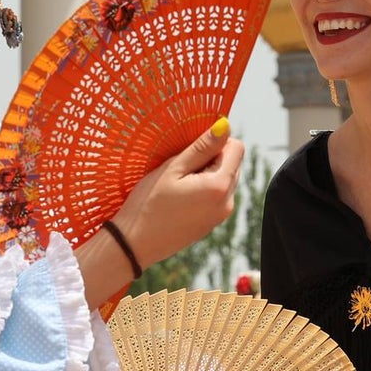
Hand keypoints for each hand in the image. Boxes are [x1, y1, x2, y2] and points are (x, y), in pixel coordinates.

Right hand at [110, 117, 243, 267]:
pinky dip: (204, 189)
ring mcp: (221, 215)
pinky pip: (217, 195)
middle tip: (182, 168)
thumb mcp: (173, 169)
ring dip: (208, 174)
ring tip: (179, 184)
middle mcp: (228, 202)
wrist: (134, 245)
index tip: (192, 151)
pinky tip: (180, 197)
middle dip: (212, 159)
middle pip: (233, 163)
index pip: (237, 148)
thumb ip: (202, 147)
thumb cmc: (148, 203)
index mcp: (220, 186)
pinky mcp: (213, 223)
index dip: (216, 143)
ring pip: (226, 179)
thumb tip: (225, 126)